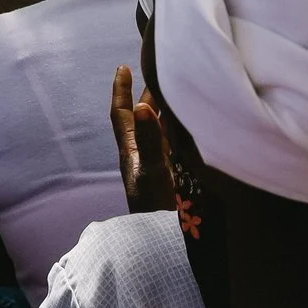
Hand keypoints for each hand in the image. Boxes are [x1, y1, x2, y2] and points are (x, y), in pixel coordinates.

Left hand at [111, 64, 177, 215]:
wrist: (160, 238)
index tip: (122, 68)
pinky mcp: (168, 175)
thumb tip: (143, 107)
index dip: (121, 91)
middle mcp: (141, 154)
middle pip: (140, 118)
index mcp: (131, 149)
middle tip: (156, 75)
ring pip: (155, 130)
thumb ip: (149, 140)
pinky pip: (169, 143)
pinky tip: (186, 127)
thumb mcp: (152, 169)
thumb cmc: (153, 205)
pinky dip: (175, 129)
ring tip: (173, 94)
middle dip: (146, 96)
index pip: (122, 114)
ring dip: (161, 112)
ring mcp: (154, 165)